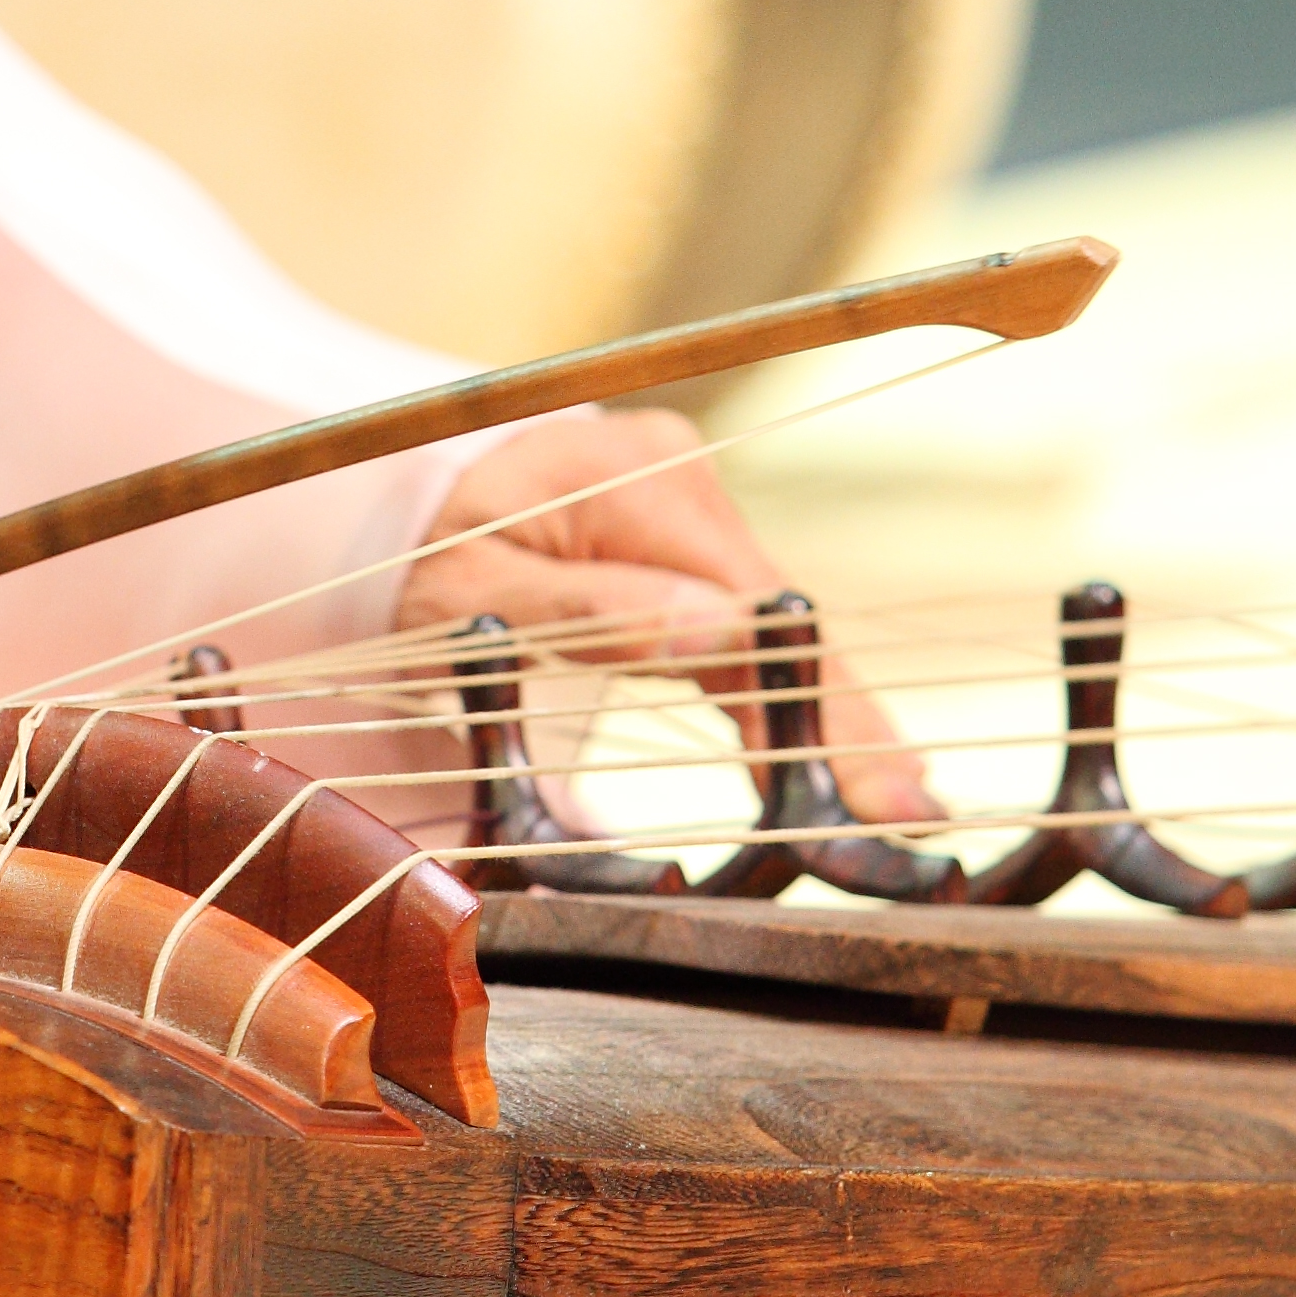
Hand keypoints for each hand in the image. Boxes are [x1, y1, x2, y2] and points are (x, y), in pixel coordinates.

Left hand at [390, 404, 942, 830]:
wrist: (382, 508)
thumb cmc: (413, 554)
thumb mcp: (473, 591)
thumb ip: (591, 613)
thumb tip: (722, 634)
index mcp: (639, 481)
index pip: (758, 608)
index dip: (824, 704)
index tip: (885, 790)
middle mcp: (682, 482)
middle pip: (782, 620)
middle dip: (847, 721)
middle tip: (913, 815)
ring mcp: (685, 509)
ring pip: (771, 629)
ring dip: (824, 714)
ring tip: (893, 802)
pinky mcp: (678, 541)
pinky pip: (741, 625)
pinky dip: (778, 691)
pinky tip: (832, 755)